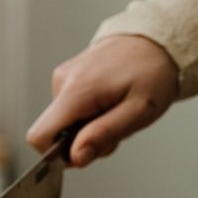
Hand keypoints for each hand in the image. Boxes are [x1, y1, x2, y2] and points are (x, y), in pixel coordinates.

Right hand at [27, 35, 178, 166]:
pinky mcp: (67, 76)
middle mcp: (62, 81)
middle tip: (116, 128)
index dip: (57, 154)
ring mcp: (63, 77)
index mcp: (76, 90)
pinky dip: (89, 114)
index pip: (40, 136)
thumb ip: (104, 135)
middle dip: (83, 140)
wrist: (157, 40)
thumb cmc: (153, 73)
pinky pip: (69, 109)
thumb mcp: (139, 112)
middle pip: (54, 132)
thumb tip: (75, 157)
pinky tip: (110, 102)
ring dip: (89, 127)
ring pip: (63, 122)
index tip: (86, 152)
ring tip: (116, 111)